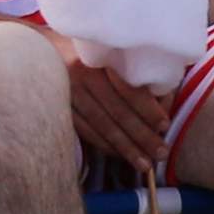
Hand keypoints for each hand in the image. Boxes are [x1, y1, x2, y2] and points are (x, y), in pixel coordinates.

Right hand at [66, 55, 178, 177]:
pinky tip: (120, 155)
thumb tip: (163, 107)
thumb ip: (139, 77)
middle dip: (141, 136)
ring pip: (101, 125)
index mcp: (101, 57)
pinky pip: (85, 131)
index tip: (165, 125)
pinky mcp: (58, 106)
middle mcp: (81, 73)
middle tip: (161, 153)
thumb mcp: (117, 55)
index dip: (148, 109)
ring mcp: (67, 91)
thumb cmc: (94, 53)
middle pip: (116, 111)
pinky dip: (105, 145)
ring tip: (144, 164)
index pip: (128, 88)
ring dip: (124, 148)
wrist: (48, 50)